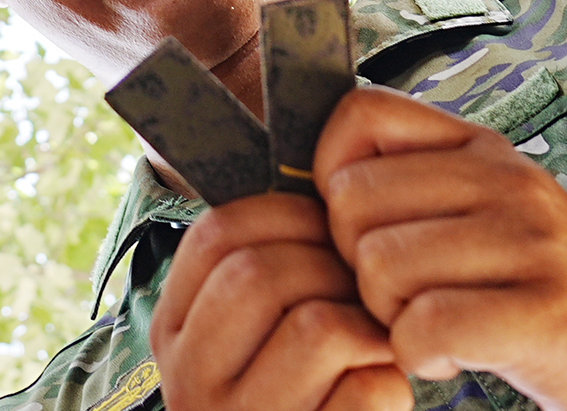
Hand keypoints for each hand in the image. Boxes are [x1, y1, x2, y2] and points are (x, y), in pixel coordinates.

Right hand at [146, 191, 406, 410]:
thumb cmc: (300, 396)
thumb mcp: (255, 336)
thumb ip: (265, 271)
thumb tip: (322, 178)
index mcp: (174, 331)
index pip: (220, 231)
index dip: (290, 216)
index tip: (327, 239)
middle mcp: (191, 380)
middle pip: (266, 271)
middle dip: (334, 271)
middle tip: (360, 299)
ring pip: (320, 324)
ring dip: (368, 330)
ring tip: (372, 350)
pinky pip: (368, 388)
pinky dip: (392, 386)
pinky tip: (378, 400)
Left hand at [318, 87, 566, 410]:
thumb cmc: (541, 293)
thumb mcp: (485, 215)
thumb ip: (414, 186)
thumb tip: (309, 179)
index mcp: (485, 146)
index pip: (360, 114)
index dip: (332, 175)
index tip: (359, 229)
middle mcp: (511, 180)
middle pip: (353, 201)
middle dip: (356, 265)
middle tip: (404, 298)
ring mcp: (534, 242)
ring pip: (380, 265)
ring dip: (389, 316)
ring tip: (433, 327)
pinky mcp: (548, 313)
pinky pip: (425, 325)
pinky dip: (420, 355)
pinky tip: (450, 359)